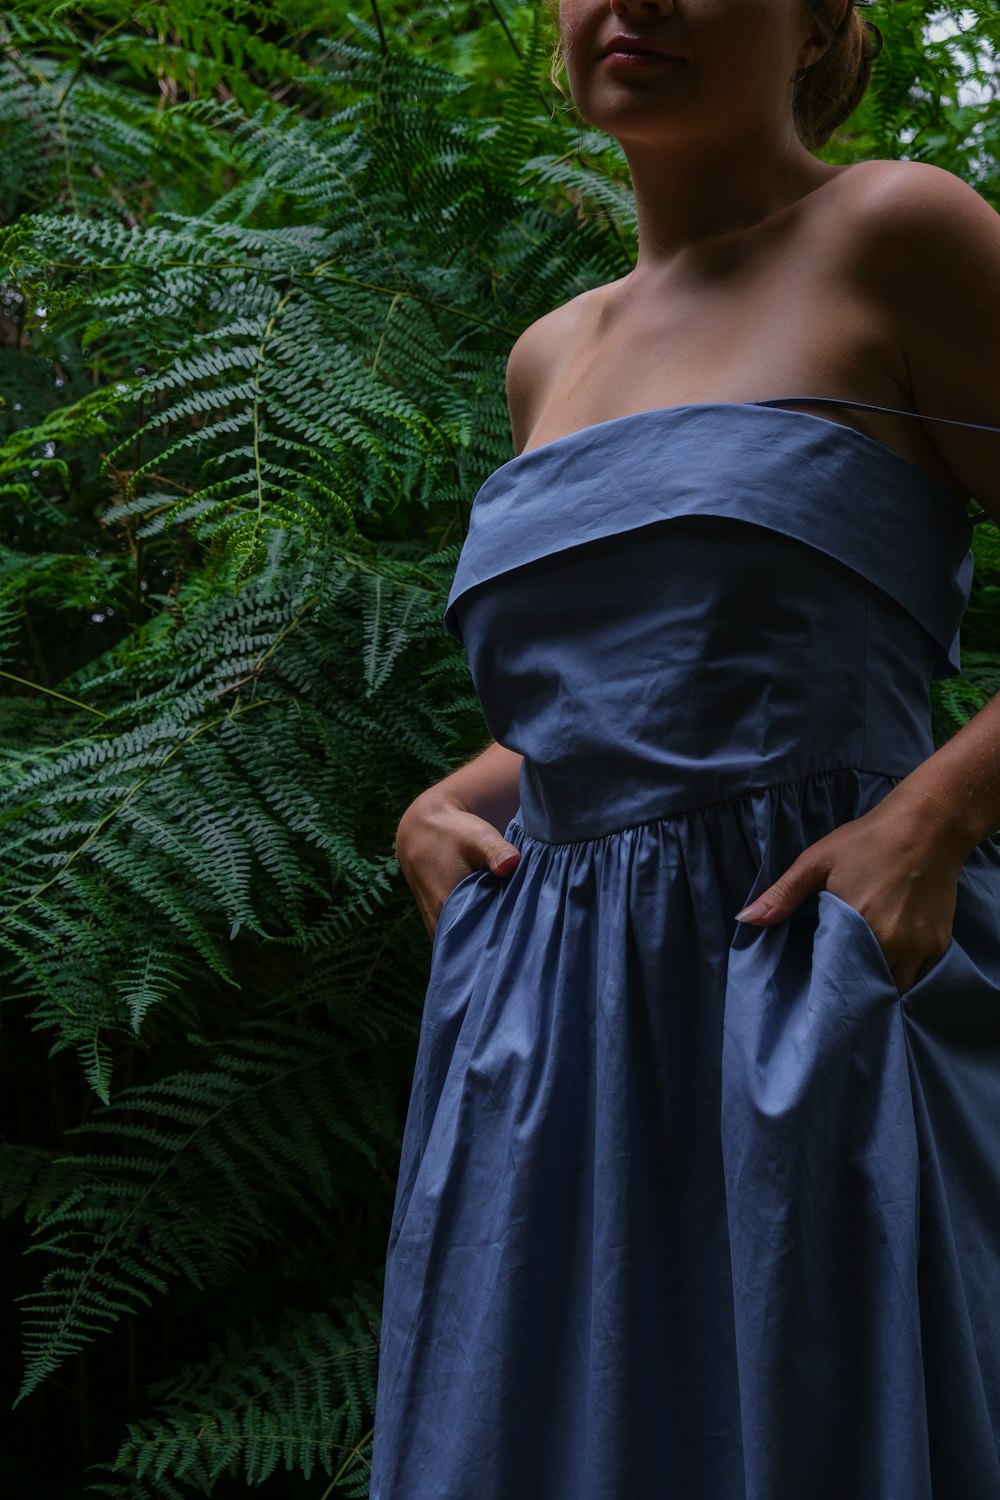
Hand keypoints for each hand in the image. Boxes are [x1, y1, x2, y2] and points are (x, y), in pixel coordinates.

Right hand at [396, 786, 519, 937]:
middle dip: (493, 949)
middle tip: (522, 944)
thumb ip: (496, 851)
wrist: (420, 828)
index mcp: (446, 907)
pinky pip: (459, 935)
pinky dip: (475, 933)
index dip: (498, 948)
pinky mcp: (439, 919)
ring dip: (483, 942)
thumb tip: (513, 863)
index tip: (521, 946)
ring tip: (510, 937)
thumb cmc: (452, 832)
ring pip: (463, 944)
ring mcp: (436, 923)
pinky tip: (495, 926)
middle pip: (470, 949)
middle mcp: (437, 922)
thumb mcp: (477, 837)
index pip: (474, 945)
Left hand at [735, 787, 965, 991]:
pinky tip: (887, 961)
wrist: (928, 825)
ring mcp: (920, 947)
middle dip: (851, 992)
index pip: (837, 981)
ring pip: (896, 987)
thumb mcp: (817, 861)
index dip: (825, 989)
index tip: (814, 991)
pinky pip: (919, 975)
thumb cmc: (868, 840)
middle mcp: (893, 945)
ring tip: (859, 979)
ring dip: (877, 985)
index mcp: (858, 928)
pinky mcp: (939, 944)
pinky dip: (903, 973)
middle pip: (868, 989)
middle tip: (834, 989)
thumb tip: (744, 920)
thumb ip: (782, 894)